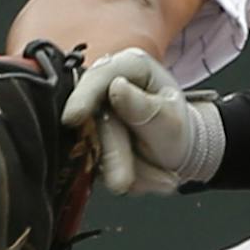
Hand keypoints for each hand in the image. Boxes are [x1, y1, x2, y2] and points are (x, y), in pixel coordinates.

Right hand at [62, 48, 222, 195]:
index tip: (73, 118)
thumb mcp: (171, 121)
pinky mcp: (86, 139)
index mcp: (131, 66)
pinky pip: (96, 163)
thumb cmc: (173, 127)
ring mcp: (92, 113)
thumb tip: (117, 88)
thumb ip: (146, 109)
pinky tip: (152, 176)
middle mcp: (105, 86)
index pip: (99, 75)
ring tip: (164, 178)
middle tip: (123, 182)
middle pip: (94, 119)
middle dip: (112, 155)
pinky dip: (126, 177)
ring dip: (125, 170)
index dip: (83, 97)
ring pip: (93, 147)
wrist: (175, 151)